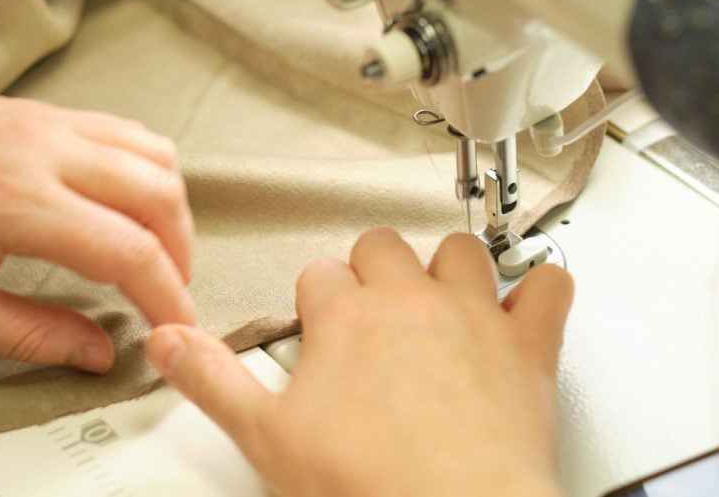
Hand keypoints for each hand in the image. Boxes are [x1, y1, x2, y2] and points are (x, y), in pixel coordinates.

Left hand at [0, 45, 195, 372]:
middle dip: (182, 255)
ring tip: (157, 251)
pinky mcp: (48, 109)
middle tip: (168, 294)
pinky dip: (149, 170)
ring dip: (171, 210)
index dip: (167, 298)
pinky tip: (130, 202)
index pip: (129, 251)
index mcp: (14, 204)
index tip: (175, 328)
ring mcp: (50, 121)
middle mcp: (44, 151)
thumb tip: (95, 352)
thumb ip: (25, 333)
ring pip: (155, 156)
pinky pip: (127, 132)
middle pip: (159, 196)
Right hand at [146, 228, 571, 496]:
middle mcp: (409, 301)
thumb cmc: (367, 487)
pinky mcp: (528, 346)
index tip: (323, 331)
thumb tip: (168, 342)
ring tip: (443, 303)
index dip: (318, 303)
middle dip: (372, 271)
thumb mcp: (265, 438)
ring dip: (451, 270)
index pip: (318, 275)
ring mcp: (473, 317)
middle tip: (374, 315)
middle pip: (382, 247)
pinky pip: (550, 287)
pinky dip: (543, 290)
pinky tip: (528, 305)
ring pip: (460, 251)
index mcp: (345, 317)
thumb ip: (212, 380)